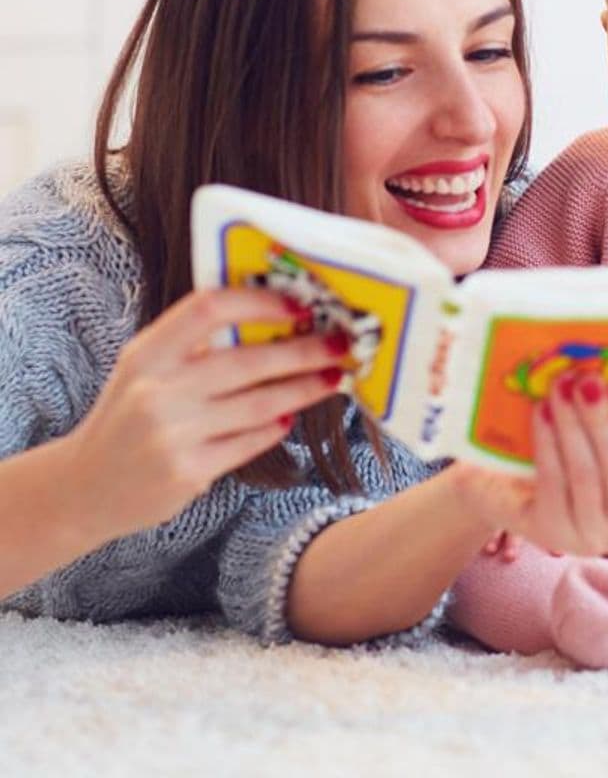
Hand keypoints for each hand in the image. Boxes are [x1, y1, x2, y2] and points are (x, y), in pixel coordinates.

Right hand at [64, 287, 347, 538]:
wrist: (84, 487)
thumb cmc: (130, 415)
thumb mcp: (146, 368)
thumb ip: (195, 344)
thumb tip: (275, 317)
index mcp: (147, 352)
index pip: (208, 309)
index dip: (259, 302)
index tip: (300, 304)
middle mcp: (156, 390)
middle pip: (248, 361)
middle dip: (304, 352)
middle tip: (341, 344)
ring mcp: (172, 434)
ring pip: (259, 405)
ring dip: (304, 389)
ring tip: (333, 378)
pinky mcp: (187, 472)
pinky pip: (249, 442)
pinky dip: (275, 427)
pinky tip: (289, 416)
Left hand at [451, 372, 607, 557]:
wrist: (511, 492)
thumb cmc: (568, 455)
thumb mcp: (599, 440)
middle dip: (602, 419)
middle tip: (586, 380)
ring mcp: (590, 538)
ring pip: (586, 474)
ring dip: (573, 424)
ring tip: (560, 386)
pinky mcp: (553, 534)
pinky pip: (553, 481)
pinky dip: (548, 442)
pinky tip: (541, 411)